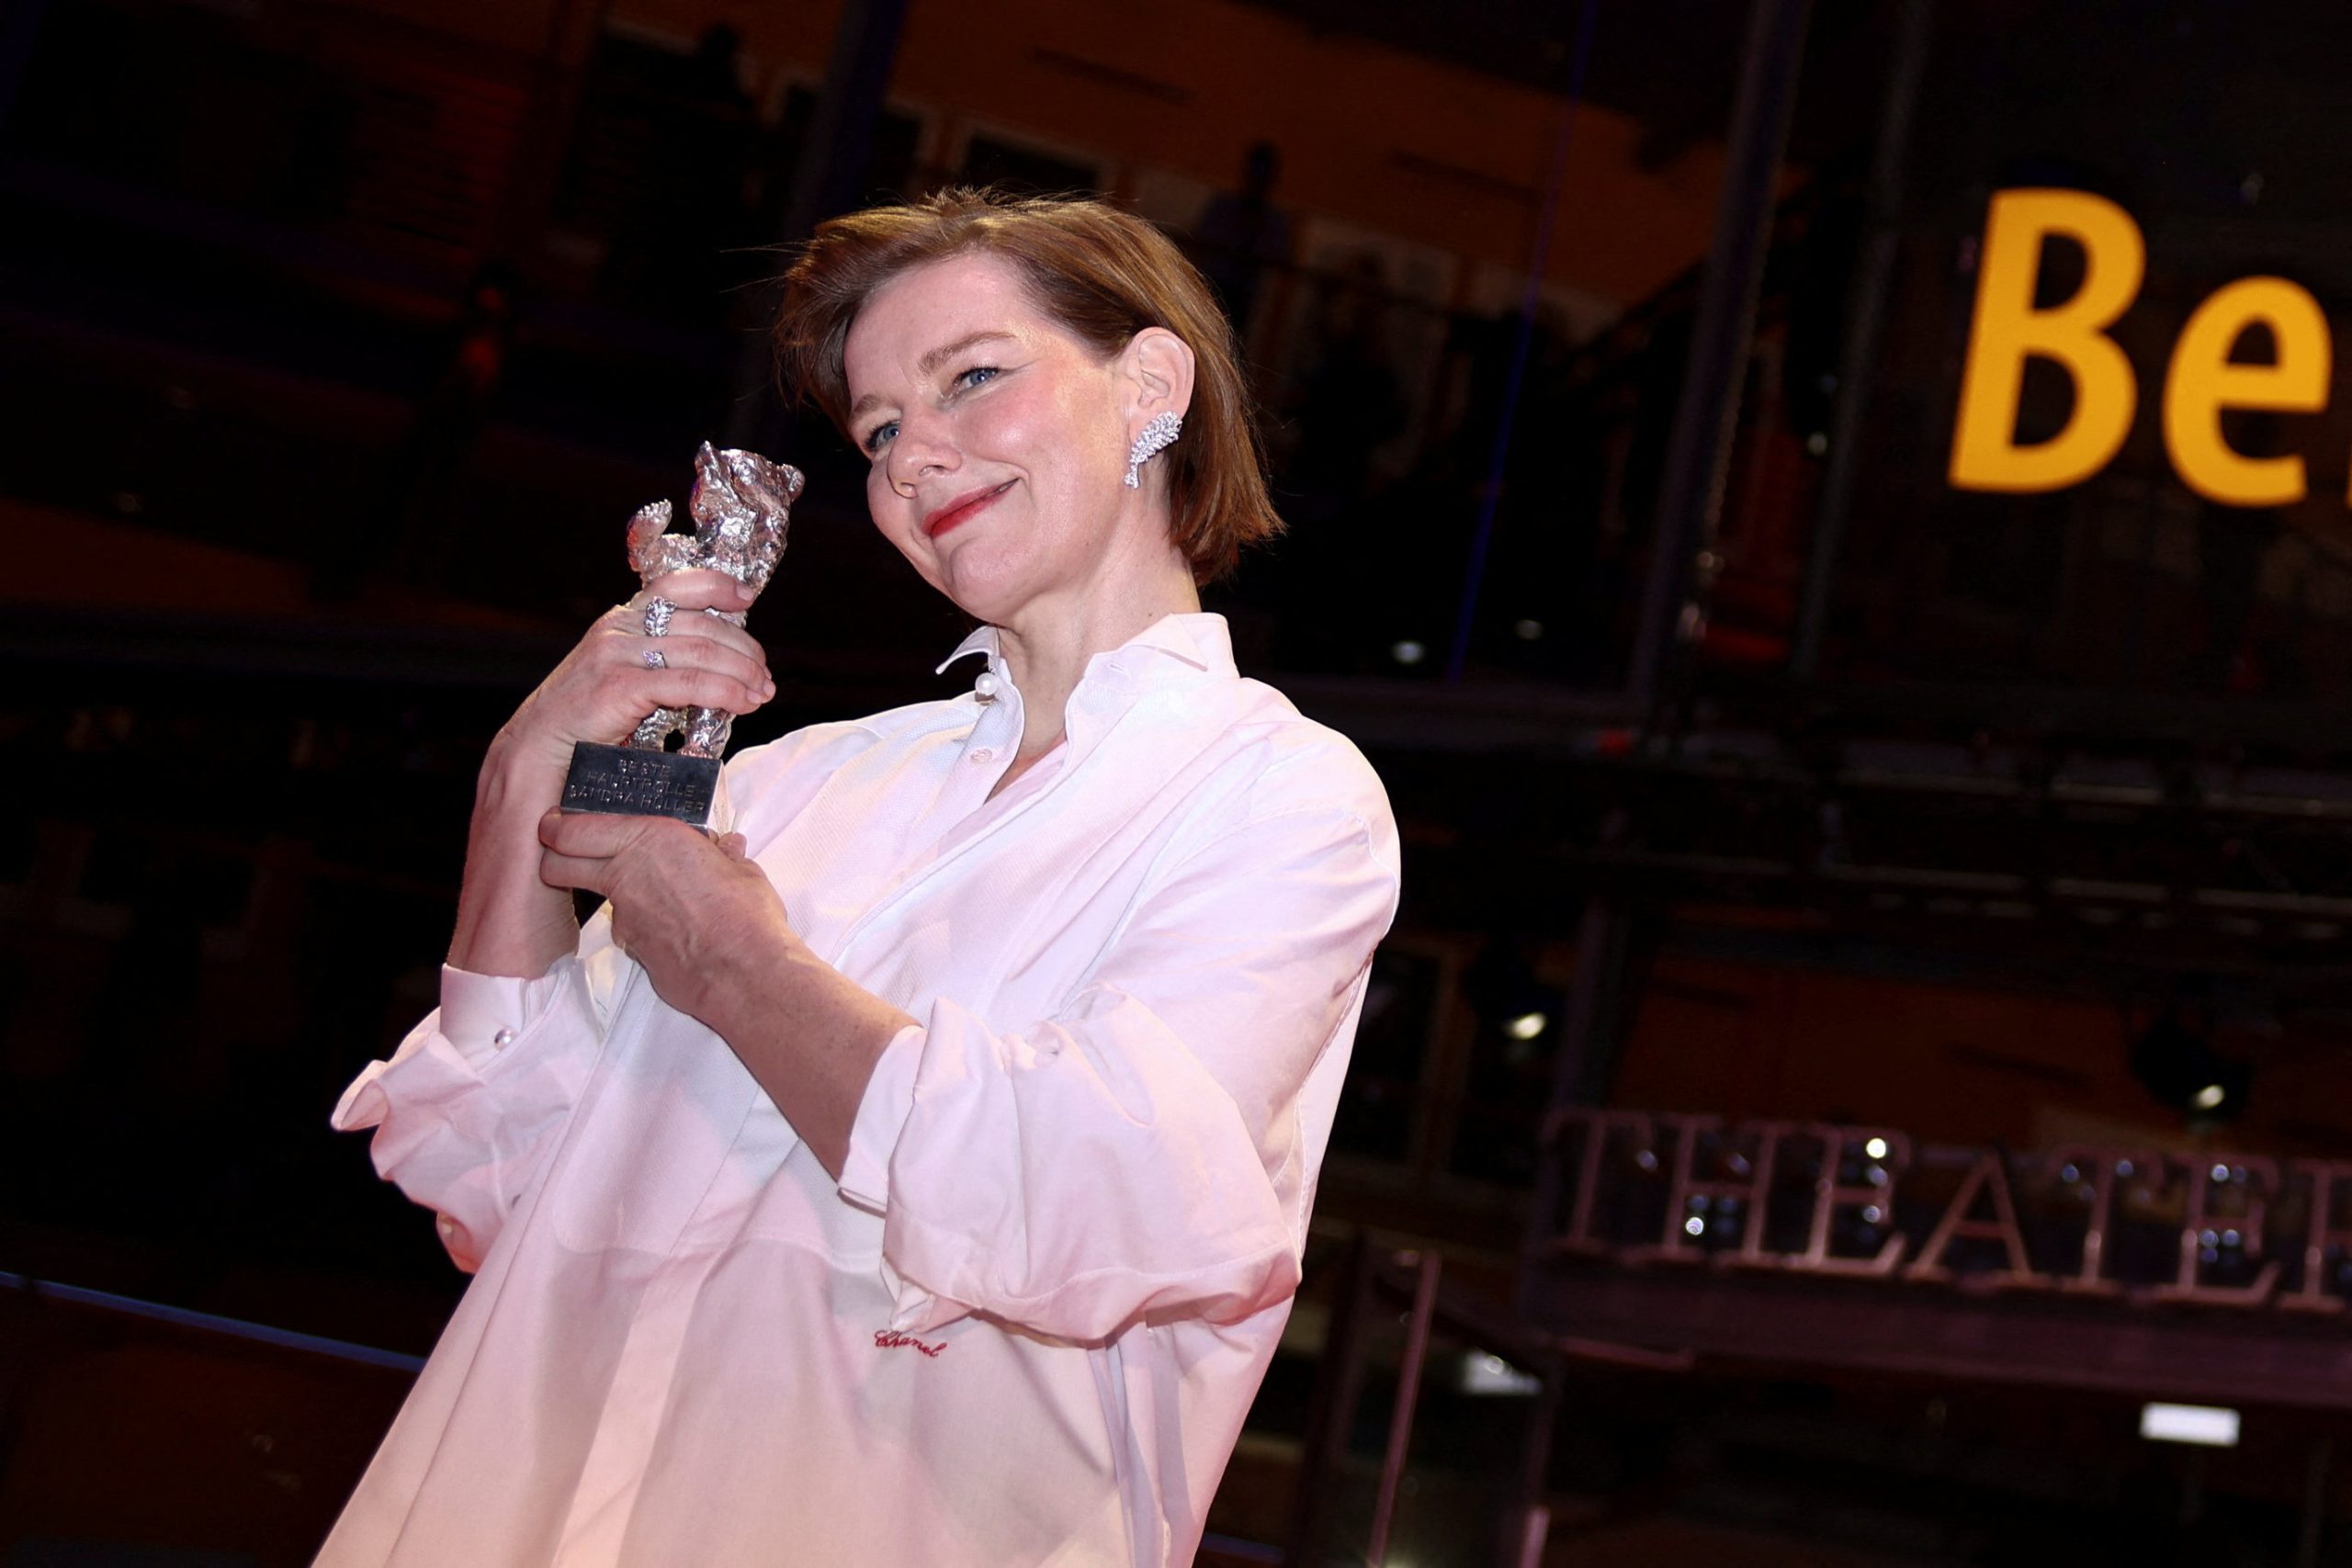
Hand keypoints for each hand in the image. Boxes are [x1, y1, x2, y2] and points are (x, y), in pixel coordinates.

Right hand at [491, 571, 775, 793]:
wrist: (541, 746)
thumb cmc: (587, 718)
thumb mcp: (624, 676)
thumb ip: (660, 661)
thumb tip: (718, 665)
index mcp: (623, 618)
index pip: (677, 584)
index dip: (718, 585)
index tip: (747, 598)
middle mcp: (621, 627)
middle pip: (703, 625)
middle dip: (745, 650)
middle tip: (765, 676)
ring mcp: (618, 654)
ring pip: (702, 653)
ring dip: (742, 673)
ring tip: (762, 693)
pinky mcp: (620, 685)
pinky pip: (688, 683)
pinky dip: (724, 692)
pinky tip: (741, 703)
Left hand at [536, 810, 796, 1026]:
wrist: (743, 975)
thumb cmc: (746, 914)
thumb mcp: (743, 871)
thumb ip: (725, 856)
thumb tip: (729, 847)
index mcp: (650, 839)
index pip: (573, 830)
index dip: (557, 827)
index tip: (557, 824)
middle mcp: (626, 874)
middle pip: (557, 863)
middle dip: (554, 857)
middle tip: (566, 851)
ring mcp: (623, 916)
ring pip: (598, 898)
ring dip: (616, 893)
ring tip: (657, 896)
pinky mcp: (631, 949)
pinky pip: (630, 929)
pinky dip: (645, 925)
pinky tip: (675, 929)